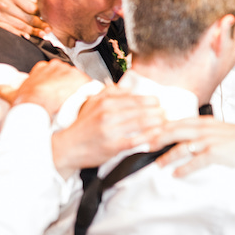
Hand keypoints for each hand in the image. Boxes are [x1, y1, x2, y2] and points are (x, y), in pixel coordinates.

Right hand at [0, 60, 91, 116]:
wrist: (36, 108)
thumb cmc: (27, 103)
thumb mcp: (13, 95)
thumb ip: (5, 90)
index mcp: (43, 68)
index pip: (54, 72)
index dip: (57, 85)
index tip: (56, 94)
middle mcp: (57, 67)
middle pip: (68, 76)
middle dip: (69, 88)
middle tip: (67, 101)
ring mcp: (70, 72)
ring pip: (79, 81)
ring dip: (79, 91)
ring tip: (76, 104)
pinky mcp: (81, 80)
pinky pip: (89, 85)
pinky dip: (88, 94)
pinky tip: (84, 103)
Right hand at [51, 87, 165, 176]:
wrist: (67, 147)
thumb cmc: (82, 127)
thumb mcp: (92, 103)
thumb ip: (110, 93)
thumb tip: (128, 86)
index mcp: (105, 102)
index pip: (134, 98)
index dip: (150, 100)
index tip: (159, 102)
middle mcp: (108, 114)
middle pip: (140, 110)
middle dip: (157, 111)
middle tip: (166, 112)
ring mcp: (111, 130)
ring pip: (140, 123)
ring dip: (157, 122)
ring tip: (166, 122)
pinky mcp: (113, 146)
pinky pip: (136, 140)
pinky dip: (149, 137)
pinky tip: (158, 136)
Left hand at [151, 118, 234, 176]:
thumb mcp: (219, 132)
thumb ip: (202, 134)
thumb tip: (185, 142)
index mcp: (204, 122)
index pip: (175, 122)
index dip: (157, 128)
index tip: (144, 134)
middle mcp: (204, 128)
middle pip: (173, 130)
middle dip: (155, 138)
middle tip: (141, 146)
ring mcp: (210, 140)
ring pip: (181, 145)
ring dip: (166, 155)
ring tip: (156, 163)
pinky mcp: (217, 153)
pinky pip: (196, 160)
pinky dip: (184, 168)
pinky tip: (176, 174)